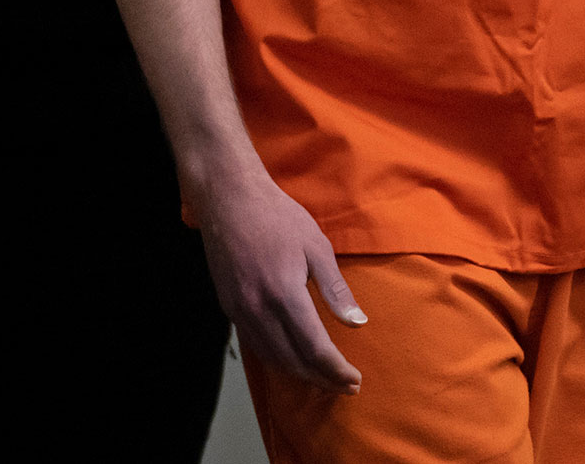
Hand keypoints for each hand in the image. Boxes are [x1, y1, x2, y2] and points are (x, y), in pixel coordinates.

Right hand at [199, 173, 365, 391]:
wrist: (228, 198)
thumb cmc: (278, 216)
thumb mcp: (317, 246)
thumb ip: (336, 289)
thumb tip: (357, 323)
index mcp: (284, 294)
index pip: (315, 348)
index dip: (336, 370)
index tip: (355, 380)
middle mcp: (257, 309)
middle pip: (292, 362)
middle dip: (320, 379)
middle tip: (344, 386)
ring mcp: (238, 311)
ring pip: (270, 358)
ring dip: (298, 374)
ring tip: (322, 378)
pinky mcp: (227, 307)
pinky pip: (255, 344)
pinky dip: (277, 358)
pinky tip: (292, 357)